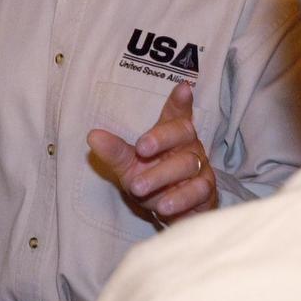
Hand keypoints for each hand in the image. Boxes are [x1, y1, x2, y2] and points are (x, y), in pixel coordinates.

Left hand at [87, 81, 216, 224]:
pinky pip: (198, 191)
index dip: (180, 101)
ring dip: (162, 176)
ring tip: (138, 187)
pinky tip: (164, 205)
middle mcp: (189, 146)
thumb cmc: (149, 180)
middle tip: (140, 150)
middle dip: (161, 139)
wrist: (169, 213)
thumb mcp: (127, 165)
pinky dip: (180, 198)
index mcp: (171, 133)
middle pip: (183, 133)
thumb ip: (114, 151)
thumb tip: (93, 135)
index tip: (183, 87)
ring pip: (189, 164)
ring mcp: (201, 167)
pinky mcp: (207, 191)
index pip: (177, 113)